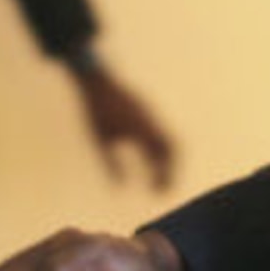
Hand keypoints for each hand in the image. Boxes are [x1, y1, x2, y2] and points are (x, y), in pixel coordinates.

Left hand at [71, 61, 176, 188]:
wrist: (96, 77)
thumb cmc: (96, 109)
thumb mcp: (100, 141)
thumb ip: (112, 164)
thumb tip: (119, 187)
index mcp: (144, 131)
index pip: (162, 158)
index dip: (163, 176)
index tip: (159, 193)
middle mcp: (152, 122)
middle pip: (173, 148)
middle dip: (172, 169)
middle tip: (164, 186)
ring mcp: (150, 113)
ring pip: (168, 138)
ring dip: (167, 158)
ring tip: (159, 172)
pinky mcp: (145, 109)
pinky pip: (160, 130)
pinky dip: (161, 146)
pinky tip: (149, 154)